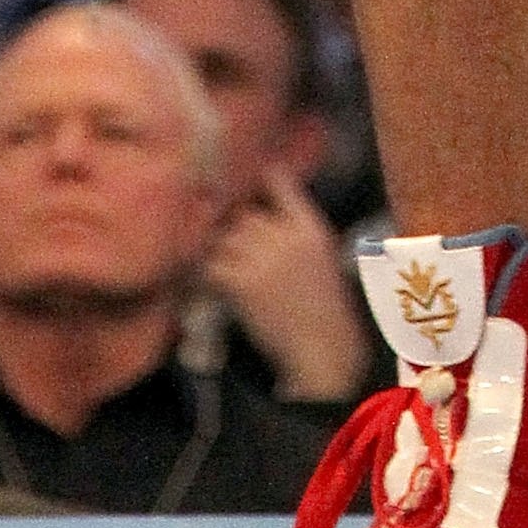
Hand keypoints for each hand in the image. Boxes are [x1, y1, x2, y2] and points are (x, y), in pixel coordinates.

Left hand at [208, 165, 373, 403]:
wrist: (322, 349)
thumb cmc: (325, 309)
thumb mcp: (322, 257)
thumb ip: (296, 232)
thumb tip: (260, 220)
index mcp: (310, 226)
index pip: (280, 183)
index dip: (259, 178)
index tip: (243, 179)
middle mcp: (285, 234)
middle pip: (244, 215)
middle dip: (233, 230)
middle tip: (223, 243)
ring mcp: (263, 257)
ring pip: (225, 238)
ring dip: (216, 251)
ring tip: (210, 262)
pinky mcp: (241, 282)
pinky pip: (211, 266)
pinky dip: (203, 274)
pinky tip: (202, 282)